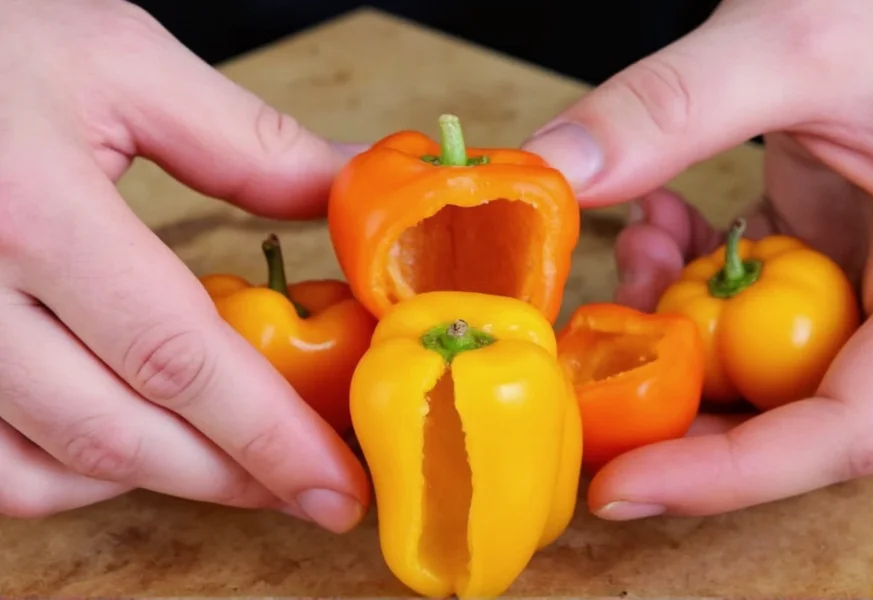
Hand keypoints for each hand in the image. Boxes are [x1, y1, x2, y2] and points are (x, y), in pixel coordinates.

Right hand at [0, 0, 367, 531]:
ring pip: (48, 470)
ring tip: (236, 463)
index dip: (269, 436)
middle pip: (119, 433)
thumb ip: (246, 142)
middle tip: (309, 490)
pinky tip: (131, 443)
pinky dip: (70, 475)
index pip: (178, 358)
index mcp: (33, 213)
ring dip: (158, 480)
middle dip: (230, 477)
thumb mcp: (121, 67)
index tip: (337, 485)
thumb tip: (347, 185)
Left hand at [523, 0, 872, 518]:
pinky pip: (742, 291)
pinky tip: (657, 215)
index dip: (732, 473)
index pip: (850, 429)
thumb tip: (554, 166)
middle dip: (672, 392)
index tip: (622, 487)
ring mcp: (860, 275)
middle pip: (785, 406)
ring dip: (667, 312)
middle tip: (583, 370)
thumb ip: (674, 106)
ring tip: (633, 242)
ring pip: (749, 350)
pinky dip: (686, 265)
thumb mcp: (801, 42)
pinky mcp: (820, 246)